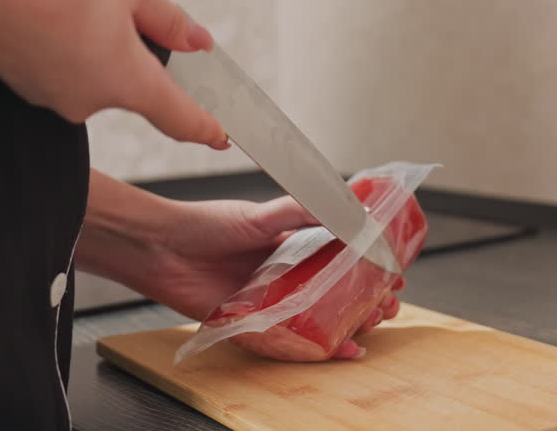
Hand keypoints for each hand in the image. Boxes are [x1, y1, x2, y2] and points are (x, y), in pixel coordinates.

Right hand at [0, 0, 227, 147]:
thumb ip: (166, 19)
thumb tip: (195, 42)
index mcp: (127, 82)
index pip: (180, 116)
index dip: (206, 125)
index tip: (223, 135)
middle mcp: (87, 99)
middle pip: (126, 64)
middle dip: (124, 17)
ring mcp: (47, 91)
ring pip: (86, 45)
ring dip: (85, 4)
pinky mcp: (14, 76)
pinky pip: (50, 44)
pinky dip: (51, 11)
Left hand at [76, 171, 402, 359]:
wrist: (161, 249)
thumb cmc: (205, 225)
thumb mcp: (259, 214)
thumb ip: (300, 211)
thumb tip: (342, 206)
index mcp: (290, 245)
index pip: (340, 257)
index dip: (368, 266)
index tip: (395, 272)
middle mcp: (284, 275)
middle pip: (335, 293)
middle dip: (367, 300)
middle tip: (390, 304)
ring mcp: (271, 301)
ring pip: (320, 319)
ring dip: (350, 324)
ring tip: (373, 324)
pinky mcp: (254, 324)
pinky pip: (292, 340)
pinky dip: (320, 348)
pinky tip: (343, 350)